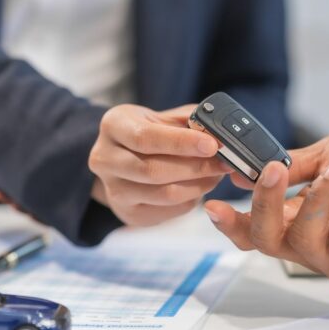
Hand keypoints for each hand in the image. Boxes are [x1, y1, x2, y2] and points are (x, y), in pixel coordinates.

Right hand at [88, 104, 229, 226]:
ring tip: (216, 175)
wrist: (123, 157)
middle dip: (196, 167)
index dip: (182, 143)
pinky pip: (167, 210)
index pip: (146, 138)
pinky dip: (190, 200)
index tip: (212, 145)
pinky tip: (200, 187)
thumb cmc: (149, 132)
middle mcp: (104, 159)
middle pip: (153, 170)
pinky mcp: (127, 213)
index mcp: (113, 126)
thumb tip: (219, 131)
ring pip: (162, 194)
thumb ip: (189, 120)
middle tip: (224, 163)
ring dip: (198, 186)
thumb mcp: (163, 116)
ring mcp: (113, 190)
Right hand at [204, 134, 328, 287]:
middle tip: (274, 170)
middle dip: (265, 203)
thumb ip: (296, 166)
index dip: (231, 223)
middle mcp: (313, 248)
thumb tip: (256, 167)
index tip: (213, 204)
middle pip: (268, 241)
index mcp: (298, 222)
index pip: (254, 232)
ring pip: (304, 241)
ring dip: (319, 198)